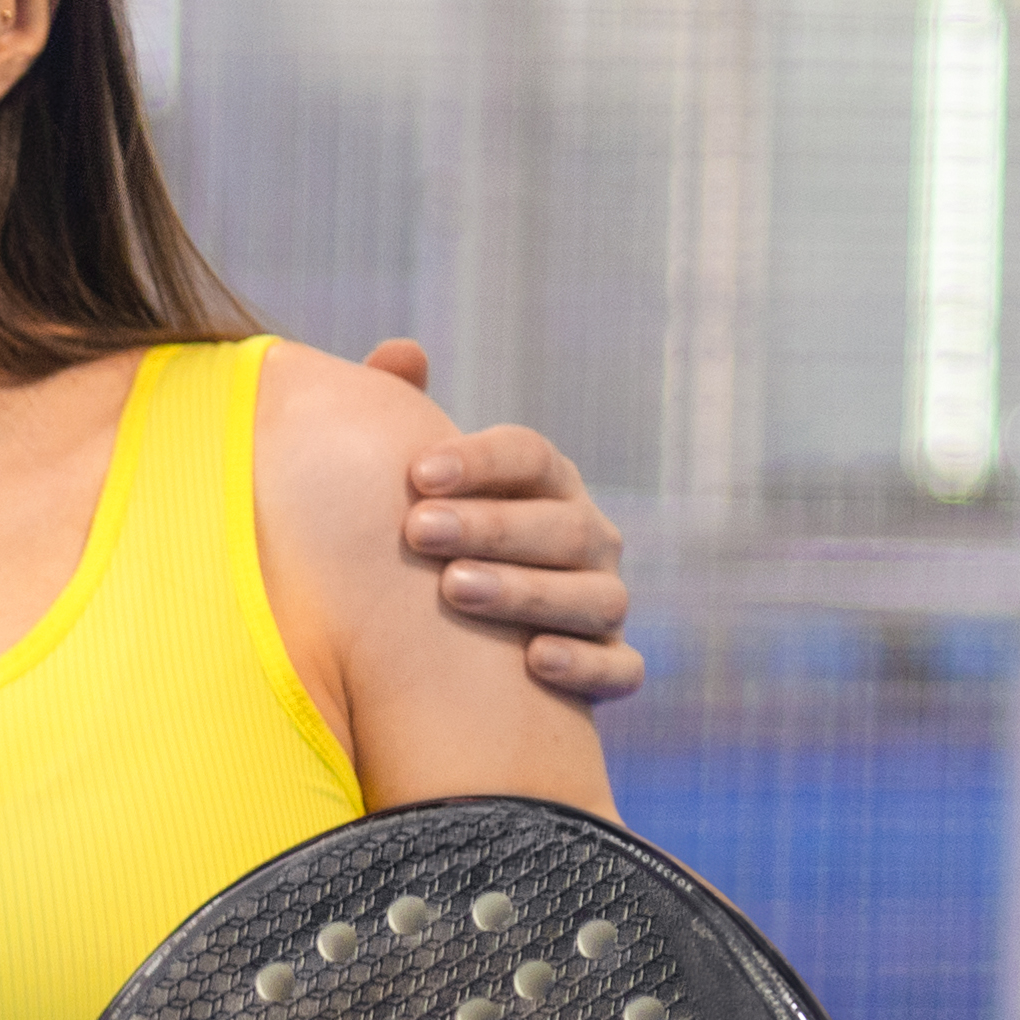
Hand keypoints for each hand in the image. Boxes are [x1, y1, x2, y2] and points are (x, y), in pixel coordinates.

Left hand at [353, 340, 644, 709]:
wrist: (462, 653)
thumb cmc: (437, 547)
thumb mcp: (421, 487)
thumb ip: (407, 415)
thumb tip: (400, 351)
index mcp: (546, 486)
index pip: (530, 455)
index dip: (479, 460)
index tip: (415, 473)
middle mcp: (588, 538)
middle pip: (560, 523)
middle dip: (490, 525)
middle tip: (417, 532)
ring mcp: (603, 603)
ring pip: (591, 594)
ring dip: (525, 590)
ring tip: (455, 590)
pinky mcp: (612, 666)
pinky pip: (619, 668)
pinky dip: (585, 664)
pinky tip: (534, 662)